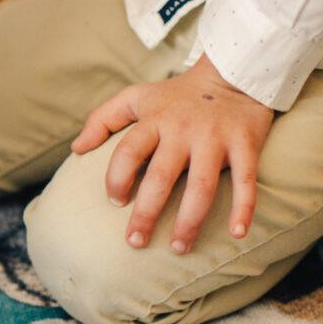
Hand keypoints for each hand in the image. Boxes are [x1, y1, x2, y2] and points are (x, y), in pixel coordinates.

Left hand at [72, 54, 273, 253]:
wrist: (234, 74)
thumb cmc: (177, 95)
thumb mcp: (137, 97)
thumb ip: (103, 119)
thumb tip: (76, 149)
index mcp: (154, 121)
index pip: (128, 153)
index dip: (117, 179)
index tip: (115, 202)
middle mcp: (184, 131)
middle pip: (161, 177)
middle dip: (146, 213)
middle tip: (136, 242)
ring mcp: (216, 139)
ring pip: (201, 187)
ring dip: (190, 221)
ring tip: (179, 249)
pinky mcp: (246, 144)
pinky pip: (246, 181)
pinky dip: (244, 208)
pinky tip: (238, 234)